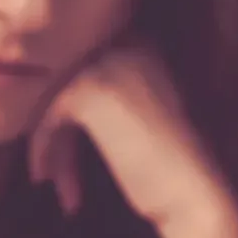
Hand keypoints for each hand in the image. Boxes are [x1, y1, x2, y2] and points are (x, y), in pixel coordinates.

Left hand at [28, 45, 233, 235]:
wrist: (195, 194)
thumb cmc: (168, 170)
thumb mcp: (134, 122)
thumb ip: (102, 103)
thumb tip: (42, 102)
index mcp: (143, 45)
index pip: (83, 72)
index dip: (69, 119)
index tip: (69, 161)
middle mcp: (128, 43)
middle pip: (65, 84)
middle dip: (57, 134)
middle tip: (57, 177)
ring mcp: (109, 62)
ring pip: (55, 101)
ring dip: (52, 147)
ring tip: (53, 184)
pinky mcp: (90, 89)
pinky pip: (49, 115)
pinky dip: (43, 148)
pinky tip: (47, 180)